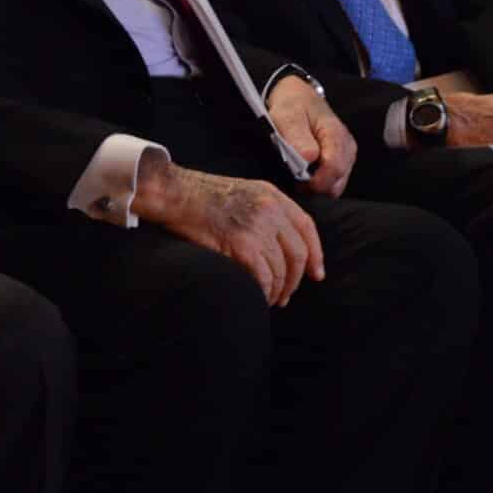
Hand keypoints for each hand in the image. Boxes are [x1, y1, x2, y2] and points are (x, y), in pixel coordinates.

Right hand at [132, 160, 323, 305]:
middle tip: (286, 296)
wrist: (176, 193)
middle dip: (295, 280)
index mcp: (273, 197)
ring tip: (269, 299)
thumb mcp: (244, 193)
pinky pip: (264, 277)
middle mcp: (271, 211)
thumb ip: (267, 212)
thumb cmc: (202, 197)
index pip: (307, 228)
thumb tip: (281, 244)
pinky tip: (259, 297)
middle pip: (298, 254)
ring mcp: (258, 227)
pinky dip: (264, 292)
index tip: (316, 274)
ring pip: (281, 269)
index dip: (316, 254)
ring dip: (278, 290)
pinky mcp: (242, 244)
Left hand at [265, 72, 355, 195]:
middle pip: (338, 179)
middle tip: (296, 181)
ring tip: (299, 176)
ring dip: (318, 185)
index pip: (335, 166)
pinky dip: (320, 182)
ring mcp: (346, 154)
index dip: (318, 180)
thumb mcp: (287, 115)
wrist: (299, 97)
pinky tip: (307, 174)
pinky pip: (334, 181)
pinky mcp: (341, 160)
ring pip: (337, 184)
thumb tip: (308, 158)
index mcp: (335, 133)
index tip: (299, 183)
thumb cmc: (293, 105)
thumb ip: (297, 136)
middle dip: (317, 185)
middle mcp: (346, 146)